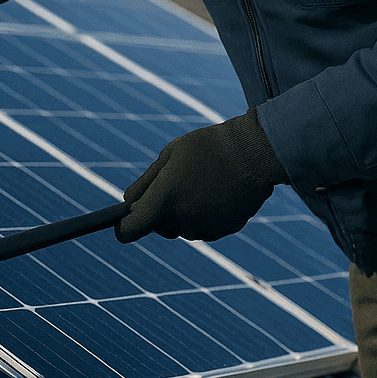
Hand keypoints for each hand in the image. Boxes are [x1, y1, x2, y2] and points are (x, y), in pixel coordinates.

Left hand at [116, 109, 286, 242]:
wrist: (254, 151)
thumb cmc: (206, 147)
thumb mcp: (169, 155)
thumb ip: (145, 183)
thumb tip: (127, 204)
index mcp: (165, 198)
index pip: (131, 229)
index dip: (124, 228)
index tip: (123, 222)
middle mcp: (183, 219)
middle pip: (159, 227)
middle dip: (160, 213)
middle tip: (174, 185)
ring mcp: (206, 227)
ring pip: (183, 228)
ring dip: (183, 214)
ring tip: (199, 184)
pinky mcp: (225, 230)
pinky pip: (205, 228)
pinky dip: (205, 216)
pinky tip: (216, 193)